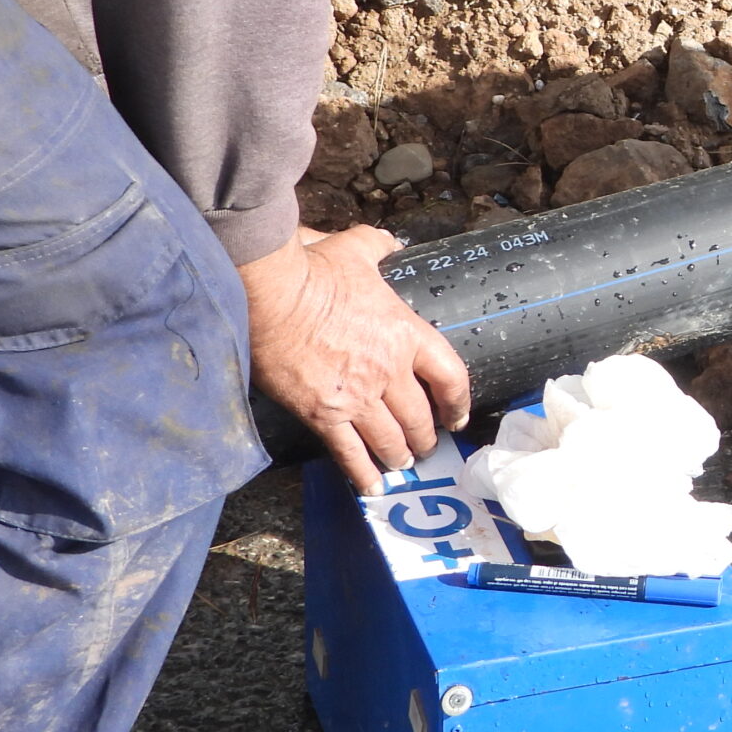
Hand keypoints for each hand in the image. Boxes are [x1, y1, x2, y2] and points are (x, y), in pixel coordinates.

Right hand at [242, 226, 472, 491]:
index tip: (458, 415)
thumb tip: (391, 244)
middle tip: (426, 446)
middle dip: (426, 436)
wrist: (272, 294)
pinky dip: (363, 474)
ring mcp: (357, 397)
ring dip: (400, 456)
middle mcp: (389, 371)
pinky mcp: (323, 414)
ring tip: (402, 464)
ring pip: (390, 440)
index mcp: (407, 334)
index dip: (459, 402)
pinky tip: (372, 487)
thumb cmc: (315, 269)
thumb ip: (380, 248)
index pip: (451, 377)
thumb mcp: (358, 249)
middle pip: (420, 417)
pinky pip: (350, 454)